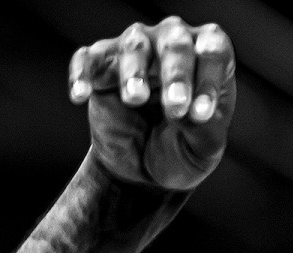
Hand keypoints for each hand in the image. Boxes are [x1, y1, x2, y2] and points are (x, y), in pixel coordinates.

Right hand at [69, 17, 235, 191]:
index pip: (213, 50)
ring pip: (135, 45)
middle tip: (175, 108)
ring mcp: (136, 51)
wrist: (145, 172)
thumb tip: (186, 112)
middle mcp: (172, 42)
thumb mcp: (203, 149)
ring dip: (135, 71)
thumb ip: (203, 129)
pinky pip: (88, 59)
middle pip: (174, 41)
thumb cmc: (182, 148)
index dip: (208, 80)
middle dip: (176, 74)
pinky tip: (80, 94)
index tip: (201, 116)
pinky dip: (82, 73)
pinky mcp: (101, 68)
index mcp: (207, 56)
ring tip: (136, 99)